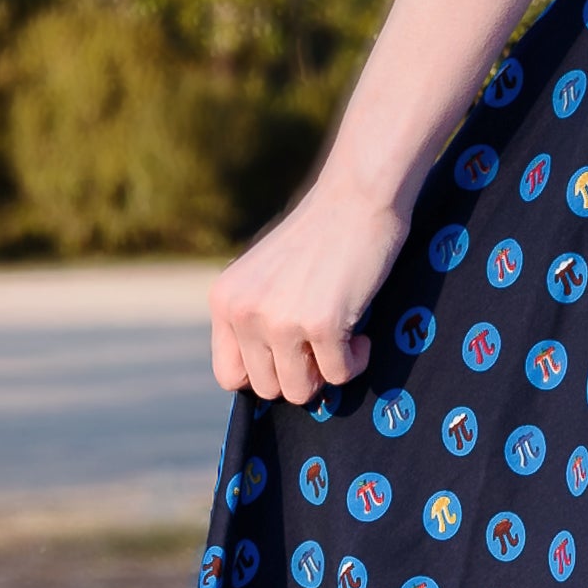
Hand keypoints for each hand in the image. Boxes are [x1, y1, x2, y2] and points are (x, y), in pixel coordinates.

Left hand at [209, 167, 408, 404]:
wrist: (357, 197)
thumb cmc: (320, 233)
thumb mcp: (265, 275)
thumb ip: (256, 316)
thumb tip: (271, 372)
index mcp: (225, 300)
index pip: (229, 374)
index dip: (264, 374)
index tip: (291, 359)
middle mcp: (244, 313)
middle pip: (266, 388)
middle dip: (300, 374)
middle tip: (323, 347)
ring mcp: (281, 321)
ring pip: (300, 390)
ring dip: (326, 372)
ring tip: (343, 339)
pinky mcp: (322, 324)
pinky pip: (340, 374)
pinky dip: (356, 361)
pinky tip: (362, 333)